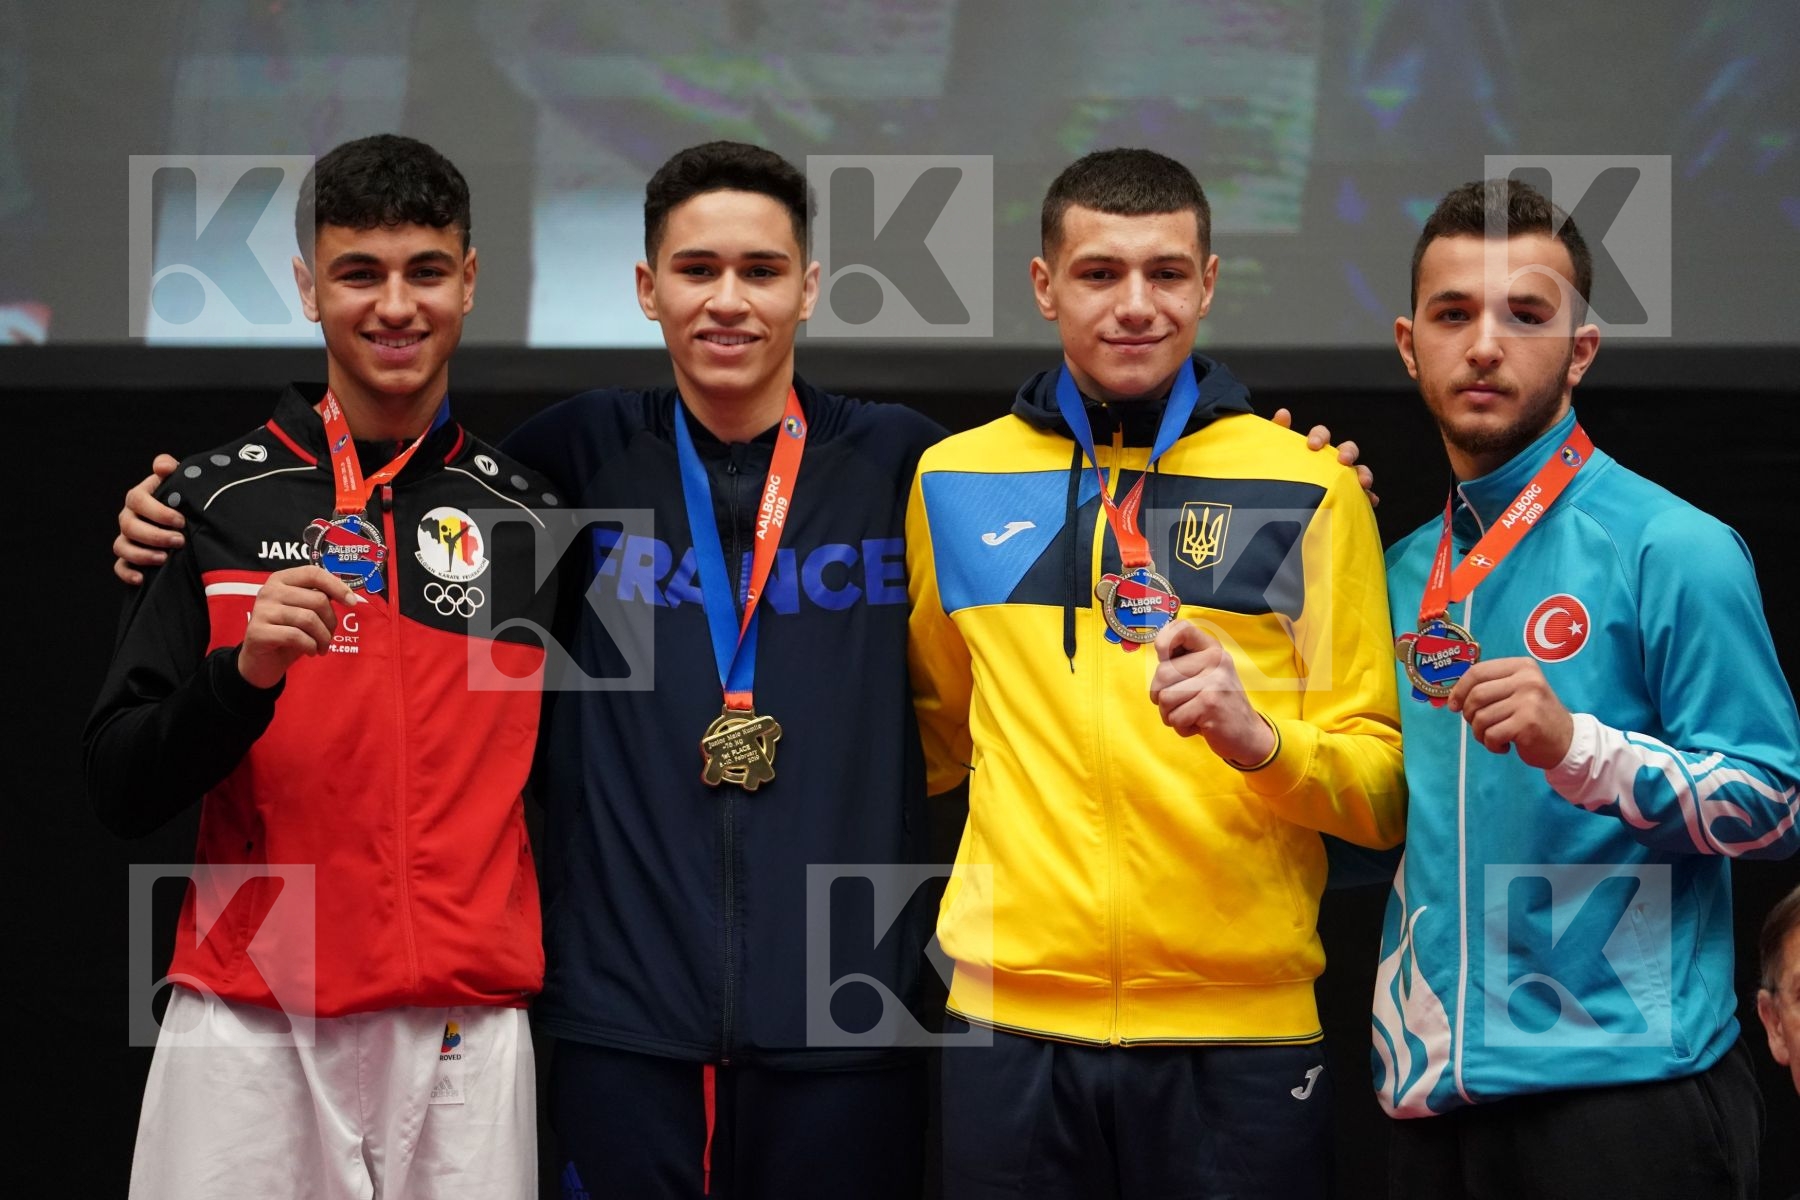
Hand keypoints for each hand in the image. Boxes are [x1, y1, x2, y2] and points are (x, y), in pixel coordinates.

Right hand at [114, 454, 182, 583]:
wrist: (189, 521)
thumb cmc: (184, 500)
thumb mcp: (181, 484)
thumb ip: (172, 471)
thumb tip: (162, 465)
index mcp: (140, 497)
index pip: (137, 499)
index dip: (157, 511)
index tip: (180, 520)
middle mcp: (129, 517)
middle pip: (129, 526)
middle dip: (154, 535)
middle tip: (179, 541)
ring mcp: (127, 538)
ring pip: (122, 546)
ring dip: (142, 554)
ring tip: (165, 558)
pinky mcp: (129, 558)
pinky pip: (120, 566)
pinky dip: (128, 573)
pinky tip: (142, 579)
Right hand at [237, 566, 362, 688]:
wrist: (262, 661)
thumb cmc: (289, 633)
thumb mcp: (305, 612)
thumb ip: (319, 599)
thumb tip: (347, 595)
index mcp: (281, 580)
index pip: (313, 573)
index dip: (336, 586)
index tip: (352, 602)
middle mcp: (269, 591)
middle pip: (317, 599)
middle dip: (331, 622)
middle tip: (329, 637)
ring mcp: (261, 610)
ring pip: (309, 619)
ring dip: (323, 638)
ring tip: (322, 647)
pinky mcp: (257, 632)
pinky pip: (296, 636)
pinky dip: (310, 646)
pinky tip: (310, 651)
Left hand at [1149, 619, 1274, 764]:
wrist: (1248, 735)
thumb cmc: (1216, 705)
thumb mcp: (1205, 676)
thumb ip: (1183, 662)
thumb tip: (1157, 648)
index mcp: (1211, 649)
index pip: (1181, 628)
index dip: (1163, 640)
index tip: (1163, 657)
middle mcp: (1215, 659)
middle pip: (1162, 673)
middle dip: (1161, 696)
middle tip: (1181, 704)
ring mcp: (1215, 681)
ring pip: (1165, 698)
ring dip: (1171, 715)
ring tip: (1191, 715)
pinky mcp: (1211, 703)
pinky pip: (1175, 717)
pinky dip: (1182, 728)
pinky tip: (1199, 725)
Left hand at [1270, 408, 1377, 505]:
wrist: (1279, 499)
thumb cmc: (1279, 471)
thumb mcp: (1276, 452)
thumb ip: (1278, 432)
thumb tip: (1283, 413)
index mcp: (1315, 448)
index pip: (1321, 434)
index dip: (1319, 436)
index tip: (1312, 445)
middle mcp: (1332, 460)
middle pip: (1347, 449)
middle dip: (1348, 452)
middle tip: (1343, 459)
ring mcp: (1342, 477)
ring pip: (1358, 471)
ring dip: (1363, 473)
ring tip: (1363, 482)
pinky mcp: (1348, 495)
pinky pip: (1362, 495)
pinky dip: (1368, 497)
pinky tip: (1371, 500)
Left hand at [1447, 657, 1573, 769]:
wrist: (1567, 741)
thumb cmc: (1534, 716)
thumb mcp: (1517, 691)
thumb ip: (1490, 687)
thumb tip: (1454, 698)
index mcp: (1522, 666)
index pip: (1477, 672)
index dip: (1459, 690)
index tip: (1454, 705)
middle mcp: (1527, 679)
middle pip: (1476, 695)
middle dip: (1469, 715)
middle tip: (1479, 725)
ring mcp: (1529, 701)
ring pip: (1481, 717)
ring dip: (1480, 733)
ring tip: (1494, 736)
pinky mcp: (1528, 723)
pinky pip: (1491, 735)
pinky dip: (1492, 744)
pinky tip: (1504, 745)